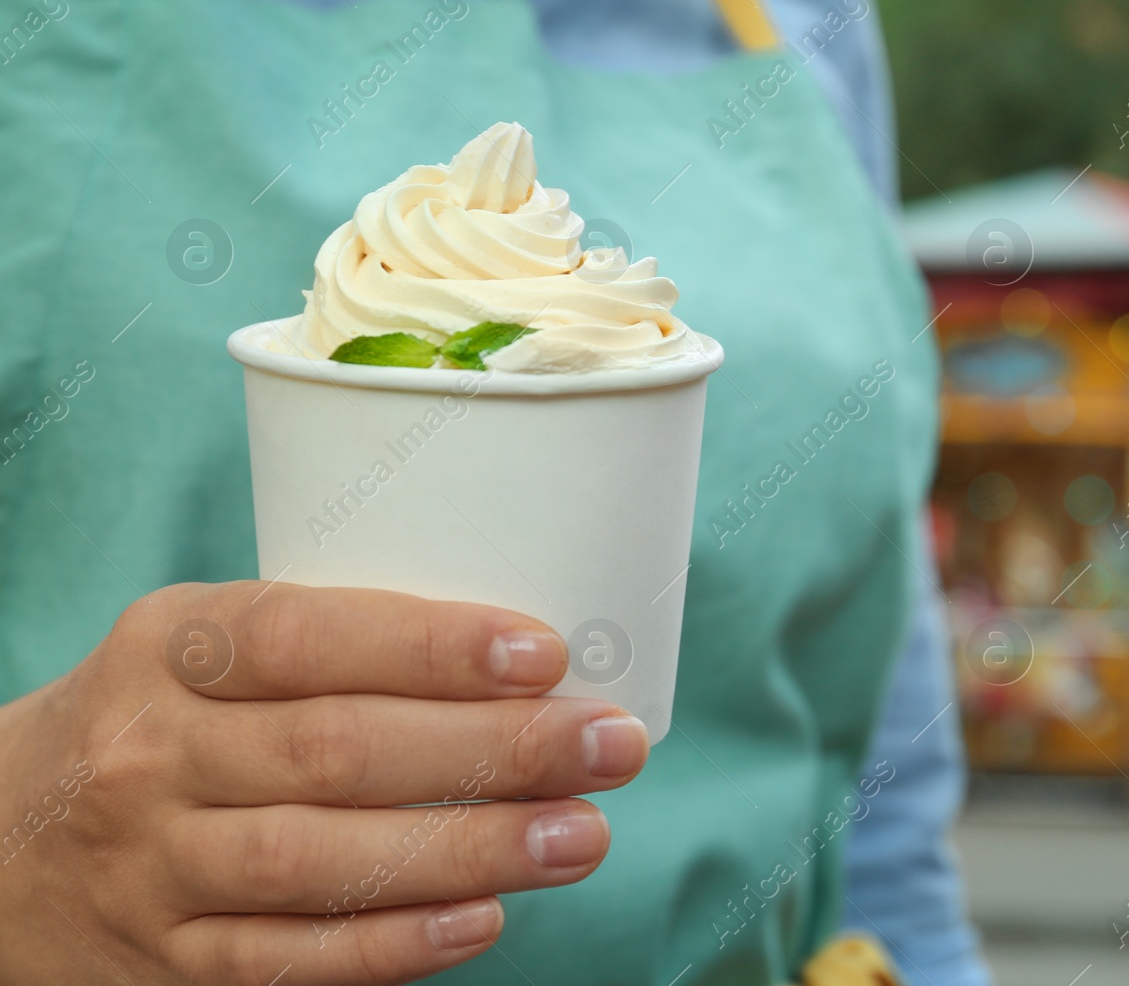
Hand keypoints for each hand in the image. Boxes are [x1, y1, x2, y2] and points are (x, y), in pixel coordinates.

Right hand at [0, 582, 649, 983]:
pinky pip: (292, 957)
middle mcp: (154, 752)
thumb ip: (333, 645)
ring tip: (581, 836)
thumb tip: (524, 665)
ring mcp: (156, 865)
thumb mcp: (205, 646)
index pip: (306, 634)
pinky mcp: (170, 957)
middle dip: (492, 750)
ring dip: (470, 851)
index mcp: (172, 645)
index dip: (429, 646)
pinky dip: (396, 942)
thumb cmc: (160, 717)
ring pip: (324, 861)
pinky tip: (489, 917)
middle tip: (608, 745)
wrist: (1, 840)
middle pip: (336, 750)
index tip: (543, 655)